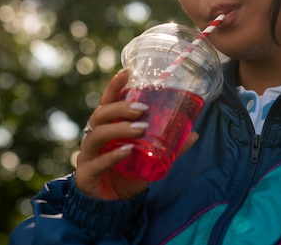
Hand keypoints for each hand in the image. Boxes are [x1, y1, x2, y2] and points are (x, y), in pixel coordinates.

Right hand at [75, 69, 198, 199]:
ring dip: (119, 128)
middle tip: (142, 109)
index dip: (114, 87)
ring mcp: (87, 156)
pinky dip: (113, 155)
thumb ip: (169, 147)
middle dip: (120, 107)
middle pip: (100, 114)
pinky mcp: (85, 175)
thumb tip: (194, 133)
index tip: (126, 72)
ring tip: (141, 128)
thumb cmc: (127, 176)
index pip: (108, 103)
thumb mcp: (151, 159)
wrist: (110, 208)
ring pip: (97, 134)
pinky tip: (127, 151)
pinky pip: (97, 162)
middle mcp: (95, 138)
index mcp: (108, 128)